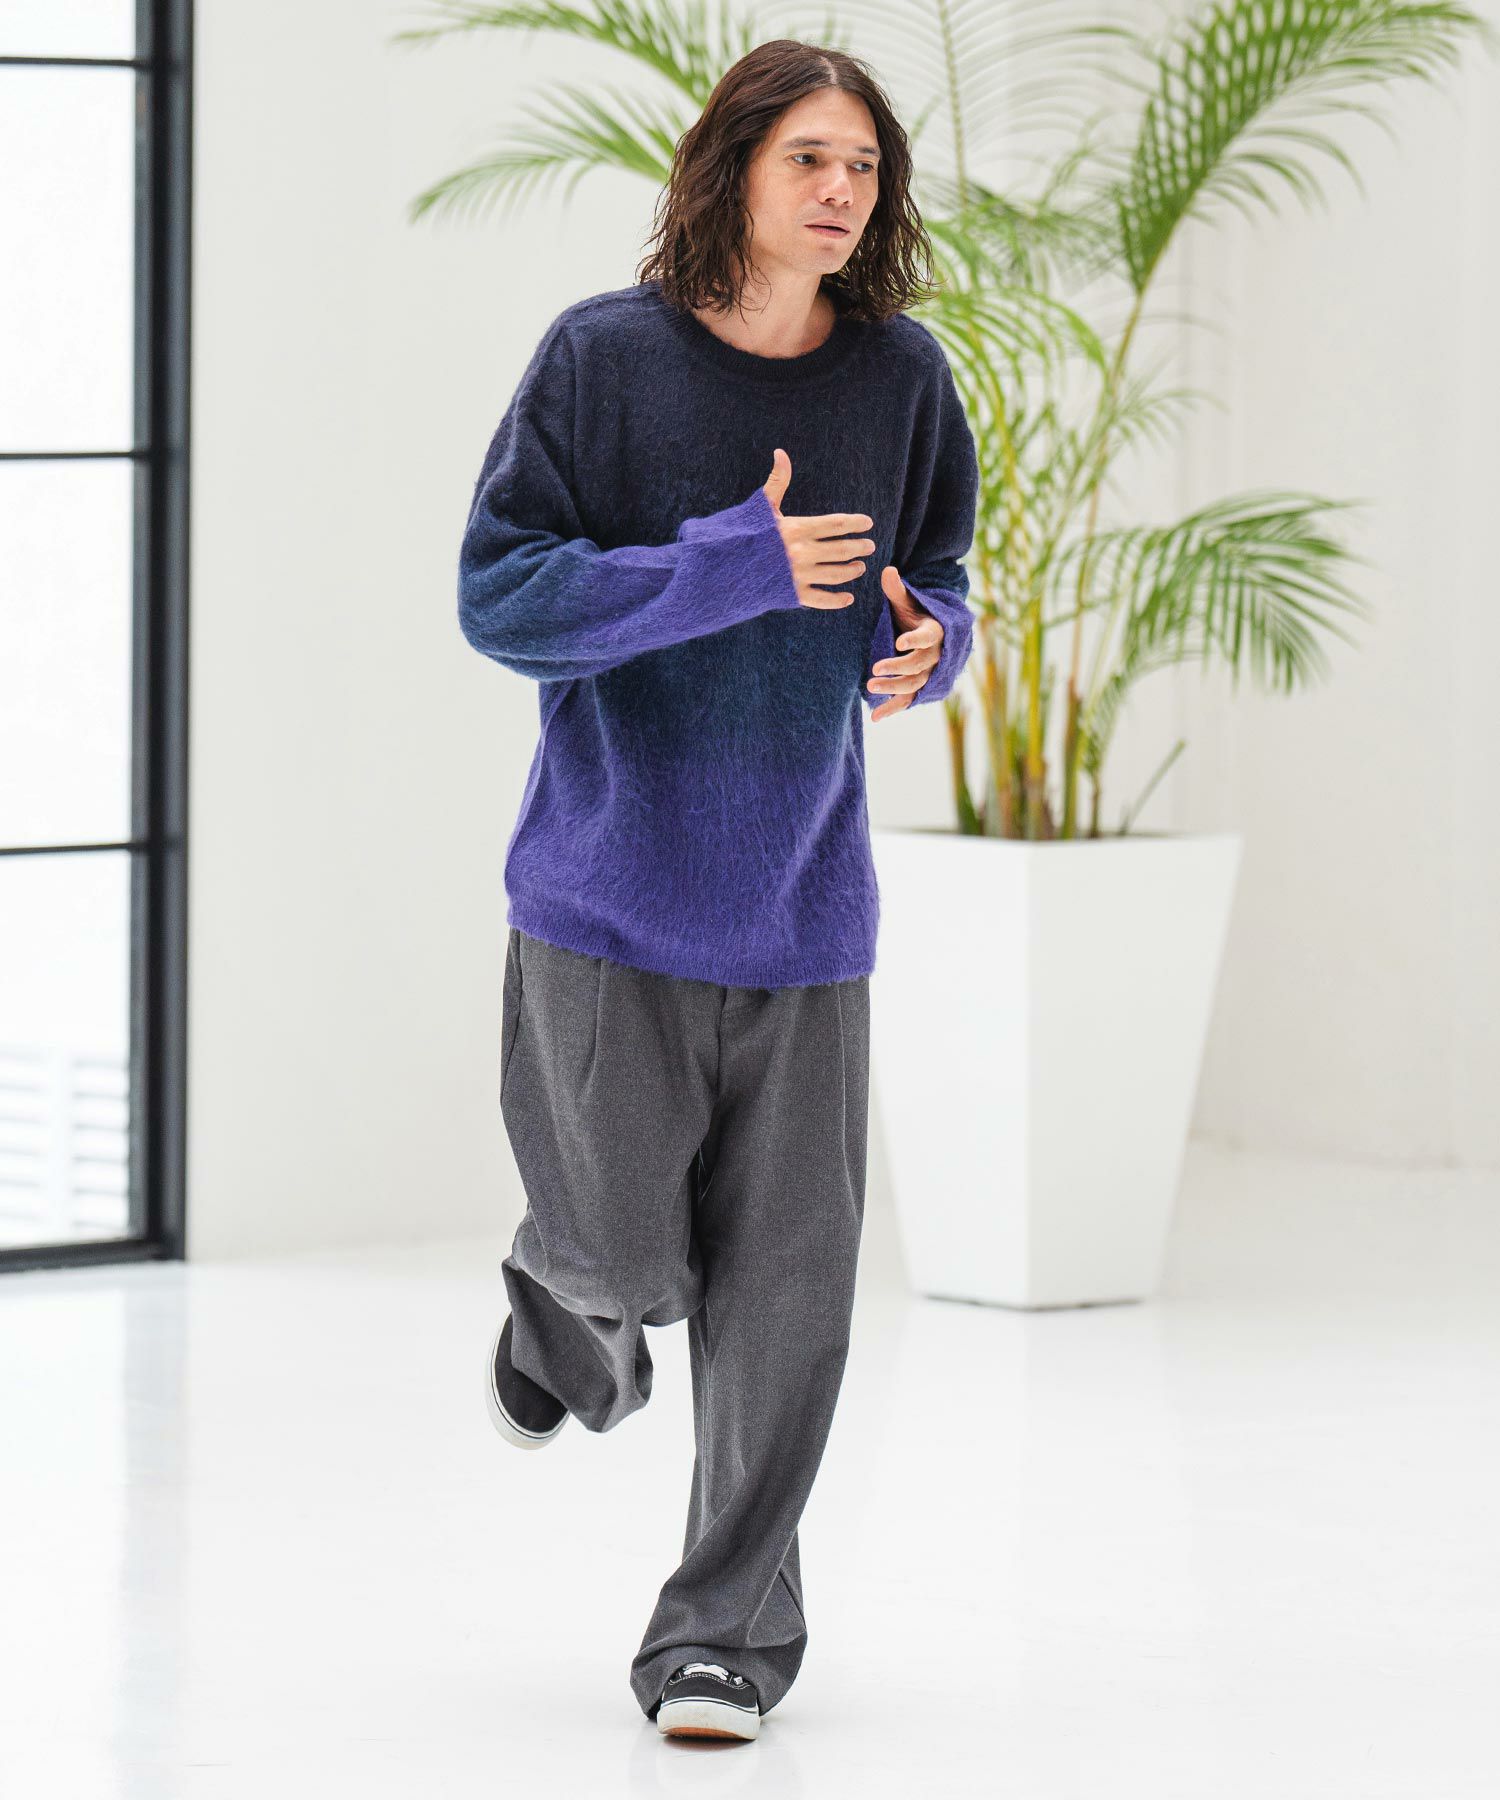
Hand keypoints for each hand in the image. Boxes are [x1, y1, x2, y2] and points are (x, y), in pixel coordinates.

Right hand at [762, 448, 873, 609]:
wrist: (724, 566)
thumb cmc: (746, 533)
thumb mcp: (762, 506)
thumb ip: (778, 481)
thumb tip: (781, 452)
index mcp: (796, 528)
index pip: (835, 524)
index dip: (855, 522)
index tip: (867, 523)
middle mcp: (801, 552)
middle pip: (841, 549)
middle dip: (859, 547)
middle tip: (869, 546)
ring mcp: (798, 575)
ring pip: (835, 574)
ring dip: (851, 571)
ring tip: (860, 567)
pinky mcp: (792, 595)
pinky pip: (821, 599)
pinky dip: (837, 600)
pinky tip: (848, 598)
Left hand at [868, 564, 943, 720]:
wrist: (927, 633)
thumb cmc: (914, 614)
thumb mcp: (906, 602)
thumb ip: (896, 590)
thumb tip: (887, 569)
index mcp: (934, 632)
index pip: (927, 637)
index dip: (915, 640)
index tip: (901, 641)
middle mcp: (934, 655)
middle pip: (918, 665)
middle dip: (897, 668)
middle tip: (874, 670)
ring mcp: (928, 673)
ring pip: (913, 684)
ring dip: (893, 689)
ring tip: (870, 687)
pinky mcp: (919, 686)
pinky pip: (908, 700)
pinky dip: (892, 709)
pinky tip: (875, 718)